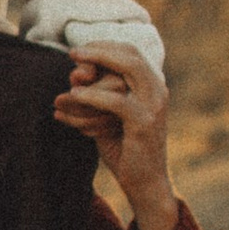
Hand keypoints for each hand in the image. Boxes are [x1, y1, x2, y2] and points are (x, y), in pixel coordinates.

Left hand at [53, 47, 178, 229]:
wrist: (144, 183)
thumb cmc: (123, 148)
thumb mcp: (106, 116)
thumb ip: (95, 95)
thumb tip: (74, 75)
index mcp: (152, 85)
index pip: (130, 52)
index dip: (104, 46)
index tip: (78, 51)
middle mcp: (158, 90)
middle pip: (131, 54)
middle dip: (99, 50)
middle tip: (72, 53)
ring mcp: (155, 105)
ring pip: (128, 69)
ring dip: (96, 69)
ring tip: (70, 77)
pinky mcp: (145, 123)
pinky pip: (117, 101)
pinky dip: (93, 96)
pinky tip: (74, 97)